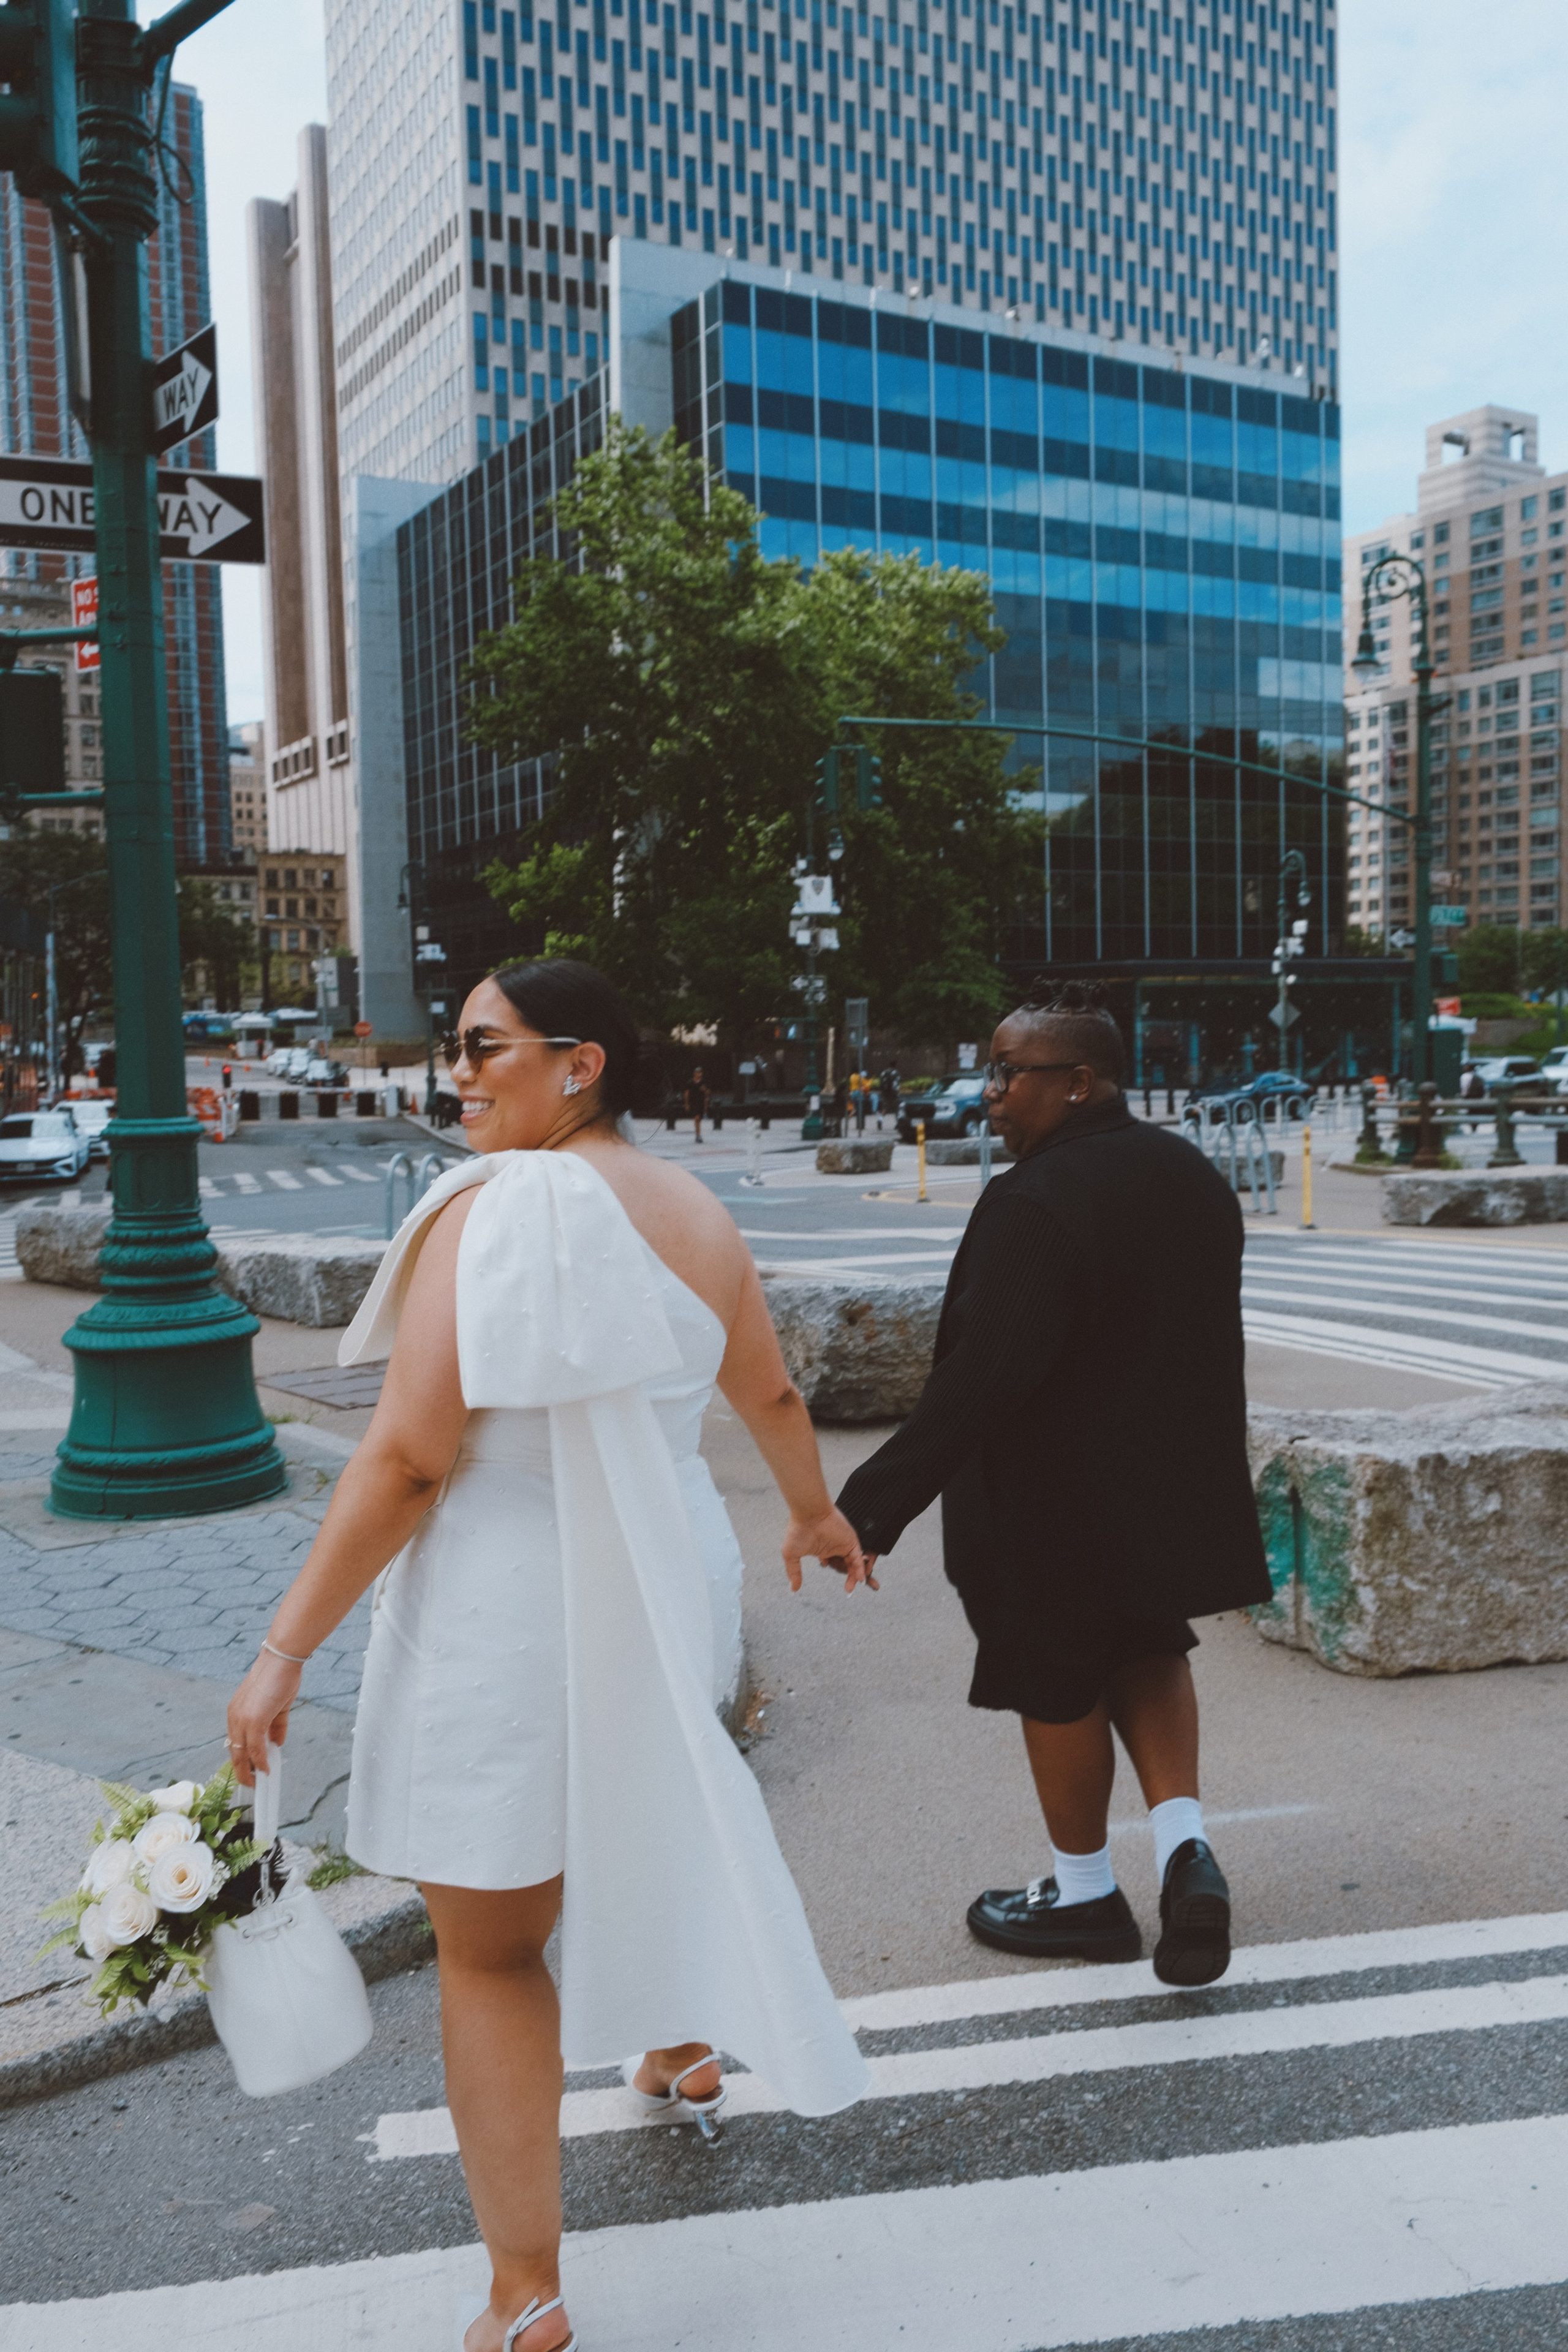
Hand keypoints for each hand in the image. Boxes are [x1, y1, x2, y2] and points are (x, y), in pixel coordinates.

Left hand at [225, 1649, 301, 1786]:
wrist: (281, 1659)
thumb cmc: (280, 1676)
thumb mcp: (278, 1706)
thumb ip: (276, 1726)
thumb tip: (277, 1743)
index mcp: (236, 1712)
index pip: (235, 1741)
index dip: (242, 1757)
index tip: (249, 1768)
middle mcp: (234, 1717)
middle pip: (234, 1751)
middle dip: (241, 1770)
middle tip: (249, 1783)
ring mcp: (242, 1720)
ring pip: (241, 1754)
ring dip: (249, 1770)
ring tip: (256, 1782)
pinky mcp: (253, 1721)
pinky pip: (254, 1750)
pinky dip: (260, 1762)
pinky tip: (266, 1769)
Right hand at [782, 1506, 877, 1595]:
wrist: (808, 1513)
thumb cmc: (797, 1530)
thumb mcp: (791, 1555)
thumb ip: (794, 1572)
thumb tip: (794, 1589)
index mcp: (821, 1549)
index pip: (832, 1563)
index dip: (833, 1572)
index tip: (833, 1581)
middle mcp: (834, 1547)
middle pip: (845, 1565)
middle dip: (848, 1578)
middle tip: (848, 1590)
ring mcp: (843, 1544)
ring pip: (853, 1562)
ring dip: (854, 1576)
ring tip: (851, 1587)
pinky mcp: (851, 1541)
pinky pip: (858, 1557)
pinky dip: (859, 1568)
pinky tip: (859, 1578)